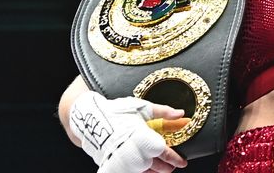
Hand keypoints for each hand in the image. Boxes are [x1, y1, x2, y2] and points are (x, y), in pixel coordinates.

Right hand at [68, 91, 188, 172]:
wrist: (91, 119)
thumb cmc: (117, 111)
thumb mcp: (142, 107)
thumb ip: (163, 111)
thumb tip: (181, 114)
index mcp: (142, 137)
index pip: (163, 152)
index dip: (174, 158)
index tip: (182, 162)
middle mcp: (133, 151)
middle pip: (155, 165)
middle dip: (166, 166)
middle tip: (173, 165)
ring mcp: (122, 160)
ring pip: (144, 171)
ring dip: (154, 170)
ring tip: (161, 168)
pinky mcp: (114, 164)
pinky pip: (131, 172)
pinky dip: (141, 171)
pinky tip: (145, 168)